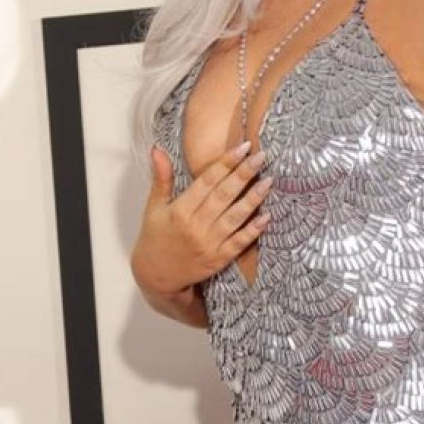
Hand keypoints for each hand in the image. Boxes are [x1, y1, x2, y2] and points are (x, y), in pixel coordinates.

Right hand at [131, 142, 271, 295]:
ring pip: (235, 217)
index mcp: (180, 210)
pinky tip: (267, 216)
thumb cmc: (155, 237)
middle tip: (261, 156)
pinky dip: (253, 230)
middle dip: (244, 174)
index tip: (243, 147)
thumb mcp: (153, 207)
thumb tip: (157, 149)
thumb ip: (161, 178)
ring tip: (269, 181)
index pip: (207, 181)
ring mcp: (209, 244)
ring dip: (253, 199)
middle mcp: (196, 226)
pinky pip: (239, 243)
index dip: (226, 163)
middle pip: (224, 195)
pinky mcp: (219, 259)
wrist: (155, 277)